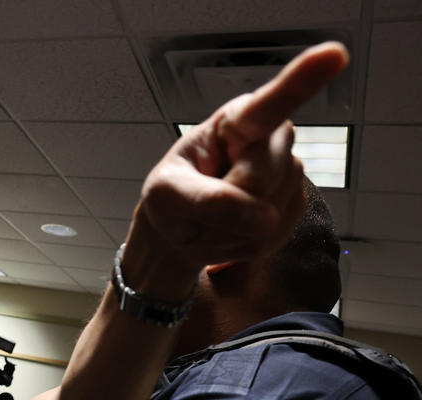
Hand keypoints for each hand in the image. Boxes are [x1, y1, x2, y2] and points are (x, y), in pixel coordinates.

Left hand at [124, 42, 348, 295]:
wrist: (181, 231)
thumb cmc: (172, 199)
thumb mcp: (166, 196)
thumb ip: (206, 201)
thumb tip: (262, 217)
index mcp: (239, 120)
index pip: (271, 103)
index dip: (303, 79)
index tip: (334, 54)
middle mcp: (273, 139)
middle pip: (259, 180)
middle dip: (224, 204)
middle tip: (200, 205)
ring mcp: (289, 173)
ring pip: (268, 214)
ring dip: (231, 229)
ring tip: (214, 218)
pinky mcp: (295, 206)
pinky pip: (275, 235)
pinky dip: (244, 244)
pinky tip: (231, 231)